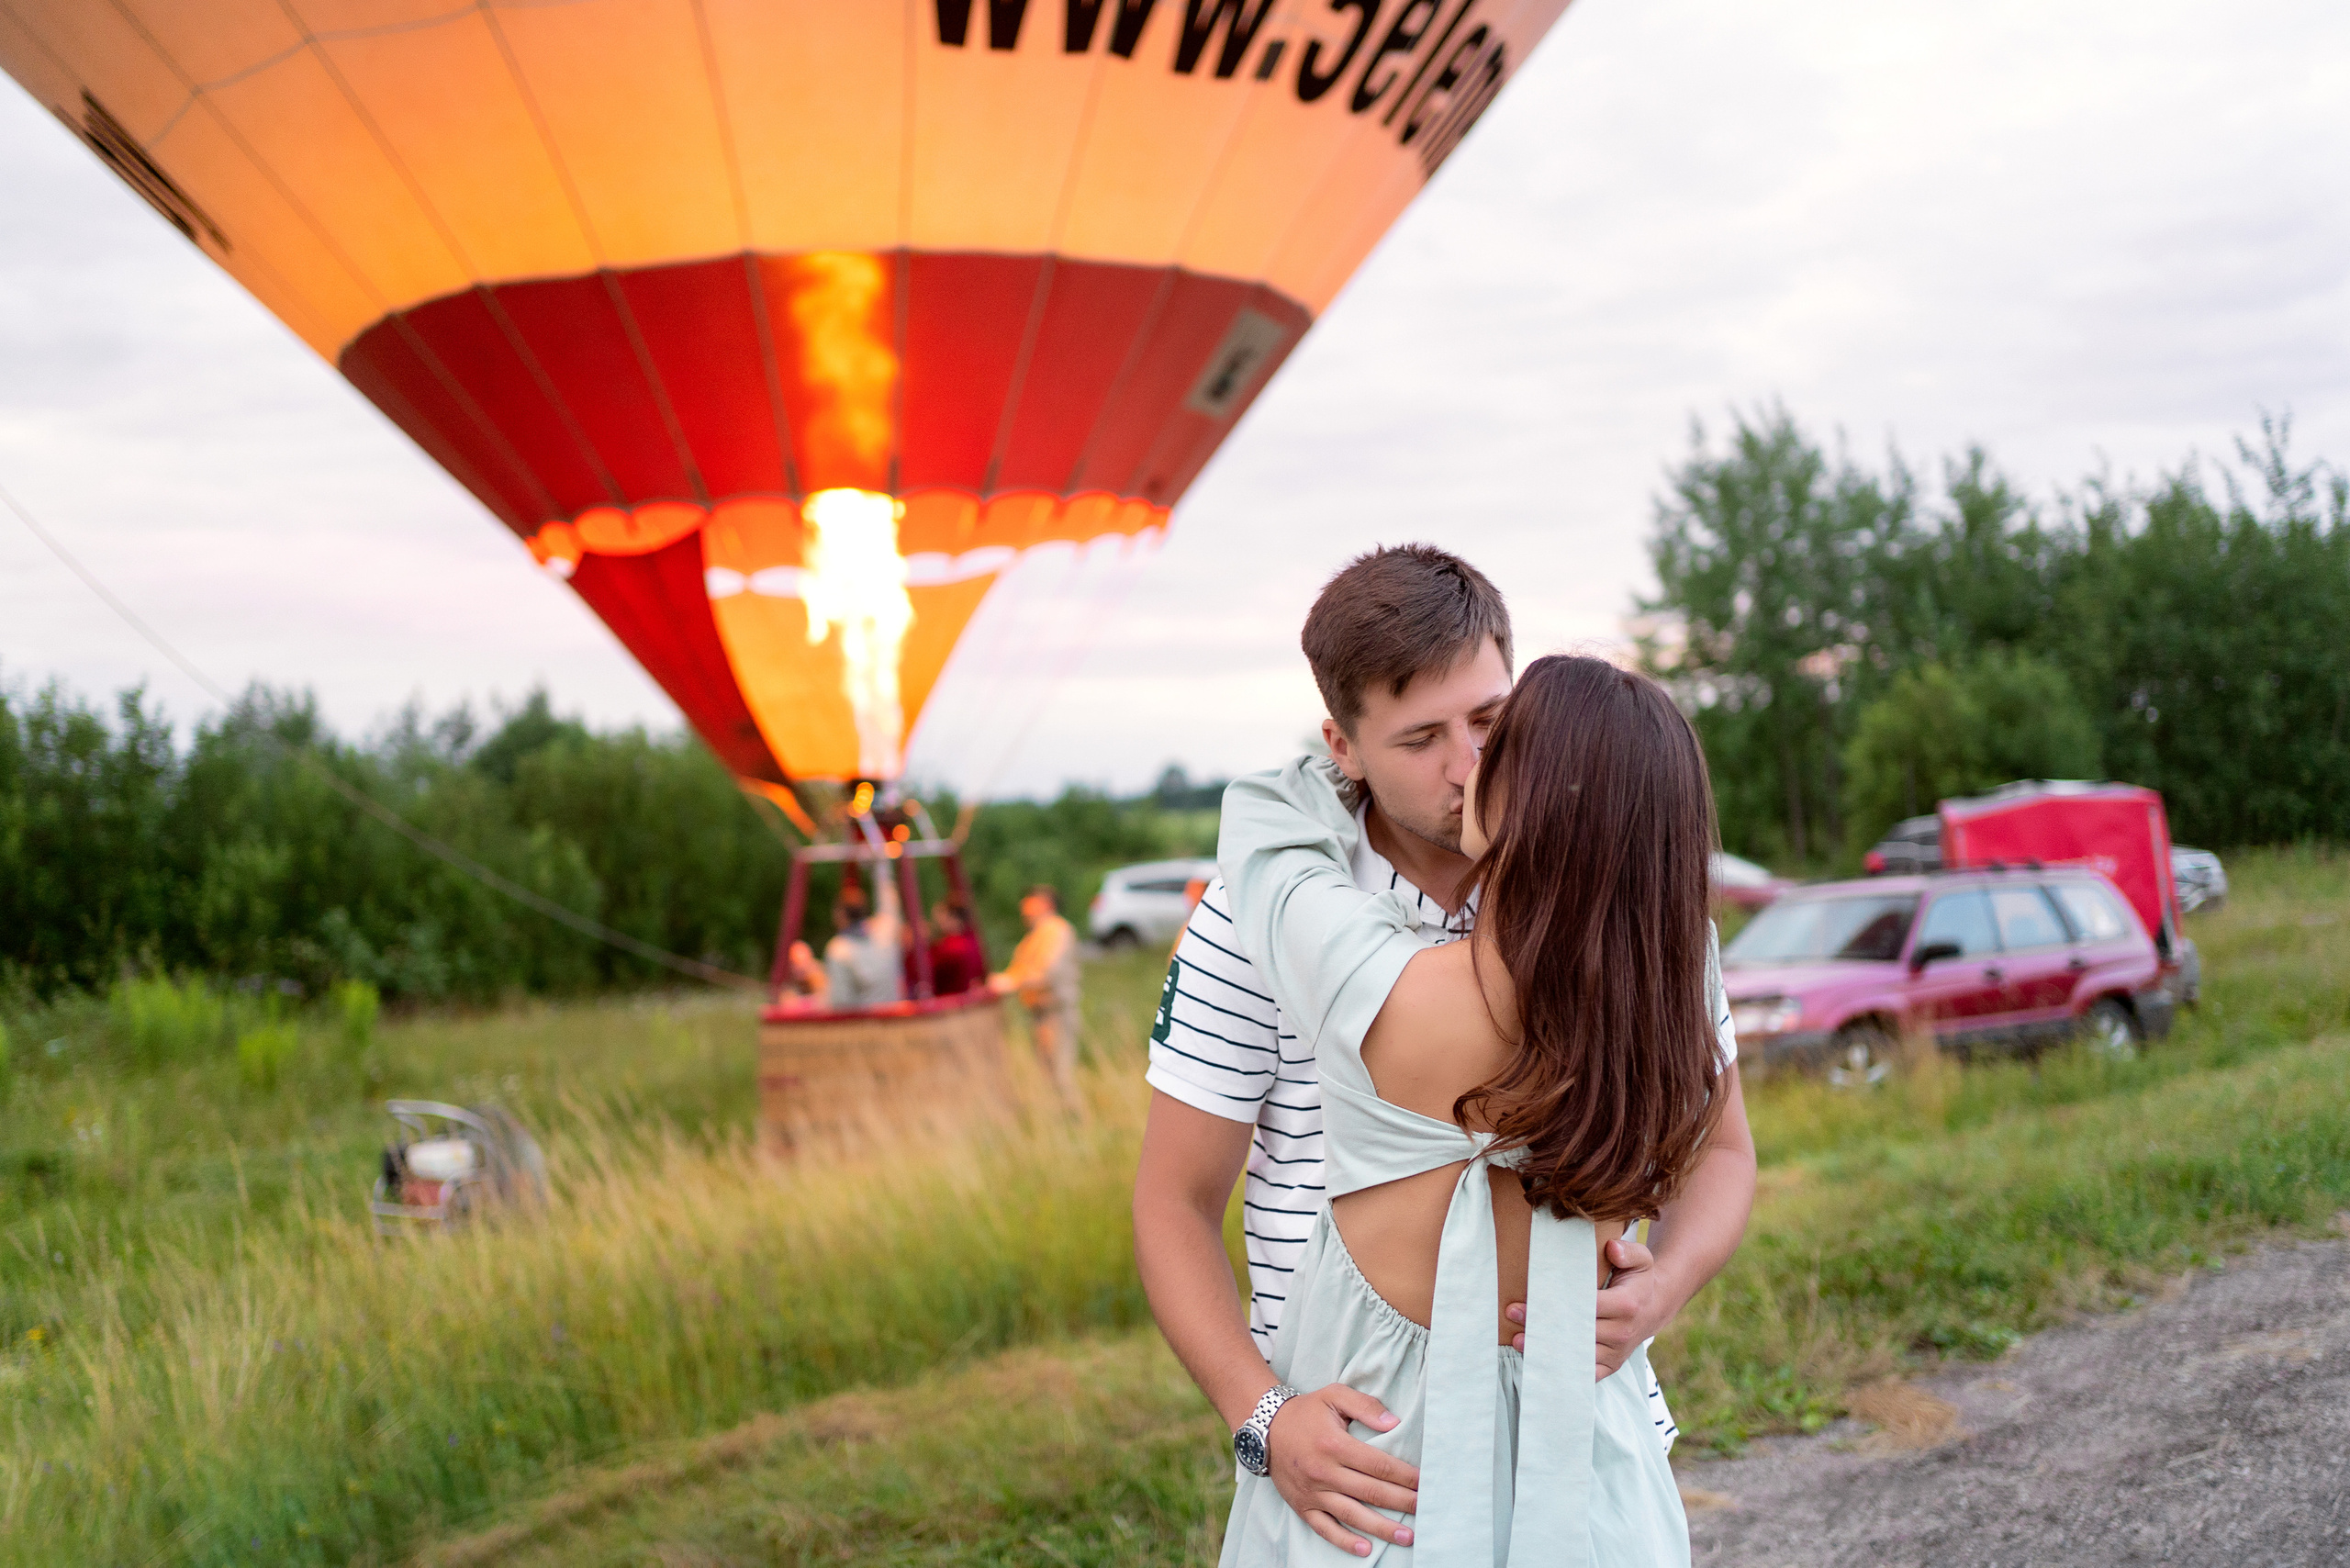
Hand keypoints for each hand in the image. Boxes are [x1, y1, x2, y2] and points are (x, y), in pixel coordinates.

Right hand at [1265, 1384, 1418, 1555]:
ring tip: (1406, 1537)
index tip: (1424, 1483)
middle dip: (1402, 1503)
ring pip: (1352, 1514)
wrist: (1265, 1427)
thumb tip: (1394, 1422)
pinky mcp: (1302, 1506)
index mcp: (1335, 1444)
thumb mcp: (1334, 1395)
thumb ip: (1365, 1406)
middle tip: (1425, 1510)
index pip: (1378, 1465)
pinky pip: (1325, 1528)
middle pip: (1371, 1492)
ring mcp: (1313, 1492)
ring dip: (1381, 1528)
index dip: (1404, 1476)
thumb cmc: (1306, 1411)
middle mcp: (1324, 1471)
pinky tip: (1365, 1549)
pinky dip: (1344, 1541)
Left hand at [1503, 1236, 1685, 1380]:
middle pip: (1576, 1331)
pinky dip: (1562, 1370)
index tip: (1532, 1294)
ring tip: (1518, 1339)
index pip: (1587, 1305)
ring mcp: (1616, 1353)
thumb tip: (1611, 1248)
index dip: (1559, 1302)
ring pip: (1577, 1355)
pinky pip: (1585, 1373)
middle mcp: (1621, 1333)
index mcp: (1626, 1305)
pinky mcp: (1611, 1366)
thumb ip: (1628, 1252)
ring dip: (1547, 1348)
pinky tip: (1539, 1361)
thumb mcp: (1641, 1259)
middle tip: (1513, 1314)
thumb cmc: (1639, 1279)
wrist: (1654, 1308)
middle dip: (1543, 1323)